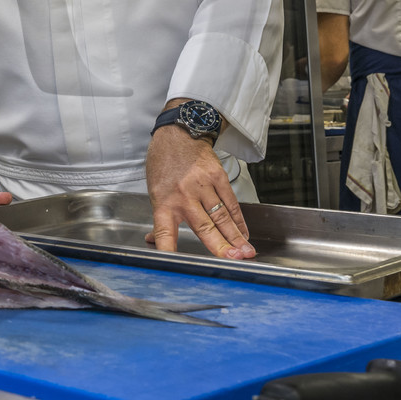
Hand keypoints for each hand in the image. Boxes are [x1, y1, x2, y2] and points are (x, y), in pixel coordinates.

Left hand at [143, 126, 254, 259]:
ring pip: (222, 217)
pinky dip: (239, 220)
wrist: (179, 133)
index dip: (169, 250)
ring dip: (236, 237)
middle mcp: (184, 196)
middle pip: (204, 227)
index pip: (165, 233)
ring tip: (246, 253)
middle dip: (220, 246)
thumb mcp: (154, 189)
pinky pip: (231, 203)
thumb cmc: (164, 162)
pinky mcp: (218, 177)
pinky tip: (244, 233)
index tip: (177, 267)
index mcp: (164, 202)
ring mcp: (203, 186)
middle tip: (233, 260)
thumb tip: (155, 241)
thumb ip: (160, 216)